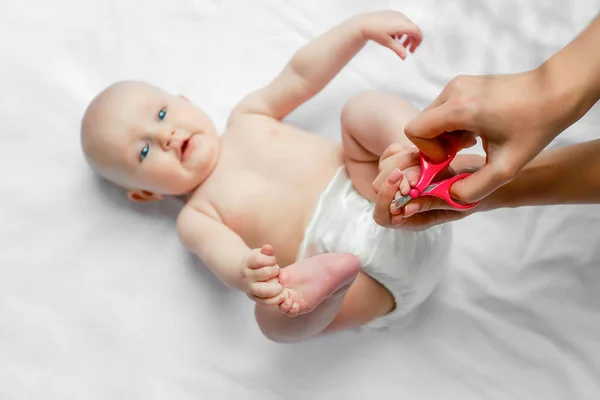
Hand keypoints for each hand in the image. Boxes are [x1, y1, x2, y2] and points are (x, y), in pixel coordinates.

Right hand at [241, 245, 283, 304]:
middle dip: (275, 271)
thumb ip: (266, 251)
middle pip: (264, 273)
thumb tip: (268, 248)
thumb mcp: (261, 254)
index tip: (273, 260)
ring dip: (276, 288)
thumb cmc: (258, 263)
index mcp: (247, 263)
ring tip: (280, 285)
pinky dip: (275, 300)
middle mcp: (247, 276)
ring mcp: (249, 288)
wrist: (248, 275)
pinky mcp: (255, 298)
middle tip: (277, 272)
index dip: (270, 259)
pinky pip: (265, 302)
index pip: (259, 260)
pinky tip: (282, 295)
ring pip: (263, 290)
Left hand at [356, 10, 422, 59]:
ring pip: (408, 26)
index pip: (417, 32)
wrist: (364, 24)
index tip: (413, 49)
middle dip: (412, 40)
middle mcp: (402, 18)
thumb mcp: (387, 43)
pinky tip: (395, 37)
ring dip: (407, 35)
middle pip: (413, 29)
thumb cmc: (375, 31)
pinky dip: (402, 30)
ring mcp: (397, 15)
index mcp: (402, 24)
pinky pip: (402, 22)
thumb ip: (398, 49)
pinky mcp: (393, 14)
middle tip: (408, 49)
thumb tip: (405, 57)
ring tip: (400, 44)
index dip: (418, 41)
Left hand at [373, 145, 485, 229]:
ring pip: (384, 168)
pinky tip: (418, 148)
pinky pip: (390, 155)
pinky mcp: (405, 164)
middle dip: (394, 173)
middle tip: (414, 161)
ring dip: (402, 159)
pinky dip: (400, 149)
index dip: (385, 199)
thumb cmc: (475, 193)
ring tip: (422, 155)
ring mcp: (403, 181)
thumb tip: (404, 209)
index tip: (398, 180)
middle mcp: (404, 201)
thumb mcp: (458, 201)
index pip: (383, 216)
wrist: (485, 174)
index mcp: (413, 218)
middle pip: (379, 187)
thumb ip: (432, 204)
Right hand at [404, 70, 565, 202]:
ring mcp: (458, 83)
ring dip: (446, 135)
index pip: (414, 130)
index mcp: (459, 108)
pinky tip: (477, 130)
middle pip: (422, 124)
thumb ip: (476, 187)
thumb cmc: (534, 125)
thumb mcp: (507, 166)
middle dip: (437, 144)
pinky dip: (453, 124)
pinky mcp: (464, 83)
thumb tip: (451, 196)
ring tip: (474, 140)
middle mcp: (454, 90)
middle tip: (466, 150)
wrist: (555, 91)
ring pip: (432, 117)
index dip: (427, 150)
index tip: (452, 156)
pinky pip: (444, 109)